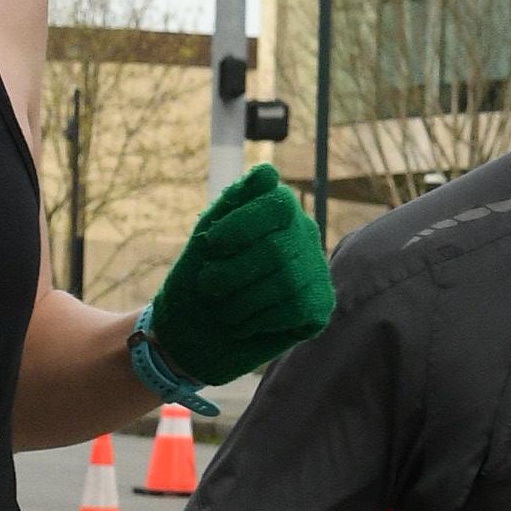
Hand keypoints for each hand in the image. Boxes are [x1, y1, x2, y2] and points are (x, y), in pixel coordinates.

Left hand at [144, 168, 334, 388]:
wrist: (192, 337)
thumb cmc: (197, 283)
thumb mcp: (204, 240)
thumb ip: (232, 203)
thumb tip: (268, 173)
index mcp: (276, 211)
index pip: (278, 203)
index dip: (242, 224)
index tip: (212, 244)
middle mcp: (302, 235)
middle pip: (278, 248)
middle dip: (233, 272)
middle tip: (208, 286)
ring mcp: (314, 270)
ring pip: (287, 281)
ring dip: (241, 300)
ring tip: (223, 309)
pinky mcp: (318, 307)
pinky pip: (297, 309)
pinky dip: (259, 320)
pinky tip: (244, 324)